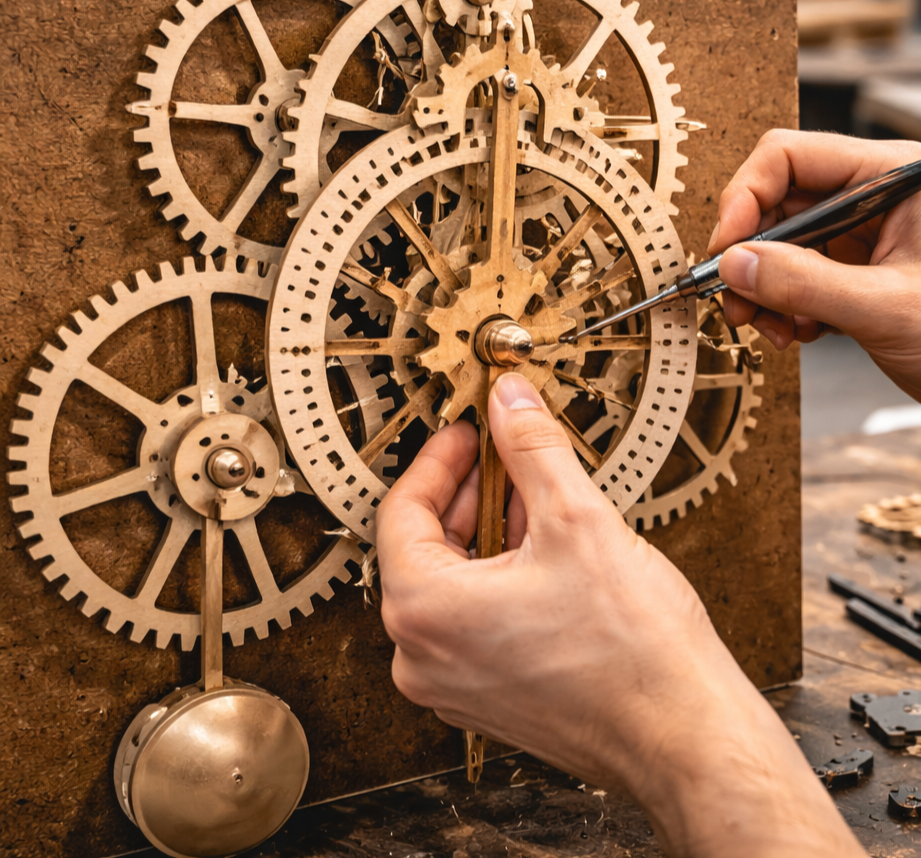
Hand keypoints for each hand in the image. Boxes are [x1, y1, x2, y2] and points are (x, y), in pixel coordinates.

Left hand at [377, 373, 864, 857]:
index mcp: (425, 611)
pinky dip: (497, 578)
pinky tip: (543, 554)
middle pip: (423, 546)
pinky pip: (471, 621)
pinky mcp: (485, 698)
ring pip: (451, 583)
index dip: (438, 461)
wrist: (685, 739)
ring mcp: (452, 684)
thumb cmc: (634, 651)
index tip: (468, 434)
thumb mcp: (575, 519)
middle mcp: (423, 657)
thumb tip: (510, 400)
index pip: (403, 510)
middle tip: (504, 456)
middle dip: (467, 493)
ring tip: (533, 501)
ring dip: (486, 534)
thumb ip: (531, 448)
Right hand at [709, 130, 920, 401]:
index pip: (793, 158)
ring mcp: (862, 238)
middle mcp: (874, 200)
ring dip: (759, 289)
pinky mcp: (853, 273)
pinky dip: (779, 308)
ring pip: (779, 246)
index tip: (725, 248)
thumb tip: (734, 263)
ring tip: (767, 327)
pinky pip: (793, 278)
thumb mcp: (885, 308)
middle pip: (778, 203)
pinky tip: (795, 333)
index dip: (746, 197)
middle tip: (732, 298)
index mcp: (895, 178)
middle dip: (748, 255)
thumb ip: (804, 283)